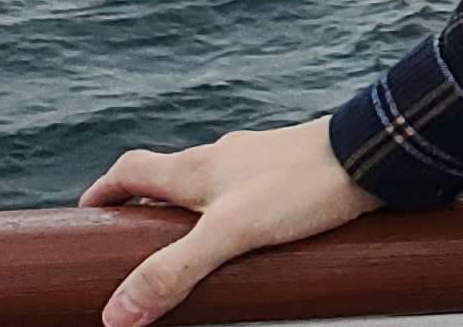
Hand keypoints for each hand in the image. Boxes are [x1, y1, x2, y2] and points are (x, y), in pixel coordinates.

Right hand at [77, 116, 383, 326]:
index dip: (104, 193)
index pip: (130, 171)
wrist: (373, 152)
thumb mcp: (228, 235)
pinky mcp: (290, 173)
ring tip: (195, 256)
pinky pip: (248, 194)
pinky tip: (254, 241)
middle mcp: (221, 158)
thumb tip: (116, 313)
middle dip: (147, 211)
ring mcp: (257, 163)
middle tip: (138, 248)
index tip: (89, 217)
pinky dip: (234, 216)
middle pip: (167, 180)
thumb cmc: (302, 184)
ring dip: (193, 216)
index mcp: (194, 167)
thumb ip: (174, 271)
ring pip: (210, 187)